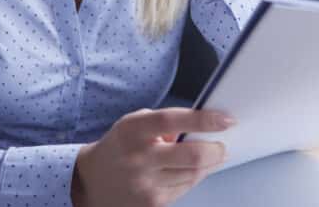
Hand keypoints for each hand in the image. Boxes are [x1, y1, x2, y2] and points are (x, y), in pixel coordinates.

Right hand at [70, 107, 233, 206]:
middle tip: (223, 145)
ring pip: (193, 174)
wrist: (92, 182)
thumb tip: (201, 129)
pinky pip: (185, 188)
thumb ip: (165, 122)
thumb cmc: (120, 146)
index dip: (204, 120)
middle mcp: (139, 158)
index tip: (226, 119)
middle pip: (192, 155)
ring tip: (207, 155)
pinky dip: (193, 177)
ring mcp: (146, 184)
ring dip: (207, 164)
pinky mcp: (152, 203)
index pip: (174, 121)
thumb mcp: (134, 122)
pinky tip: (188, 170)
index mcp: (134, 130)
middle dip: (216, 149)